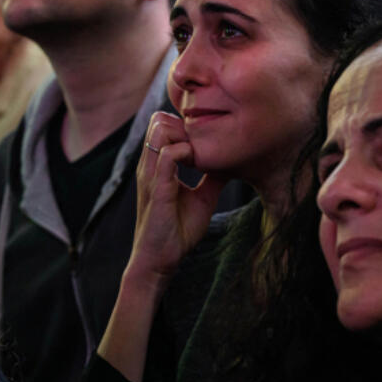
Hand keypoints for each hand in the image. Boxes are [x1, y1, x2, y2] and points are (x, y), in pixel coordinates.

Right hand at [124, 111, 228, 291]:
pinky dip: (186, 152)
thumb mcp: (202, 198)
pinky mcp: (158, 188)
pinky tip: (199, 164)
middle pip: (159, 119)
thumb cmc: (177, 232)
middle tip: (205, 144)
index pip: (162, 124)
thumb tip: (231, 163)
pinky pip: (169, 155)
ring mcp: (151, 175)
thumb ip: (212, 177)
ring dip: (185, 135)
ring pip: (160, 129)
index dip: (184, 124)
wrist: (160, 262)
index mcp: (156, 166)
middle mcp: (150, 165)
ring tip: (201, 153)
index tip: (206, 139)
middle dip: (185, 124)